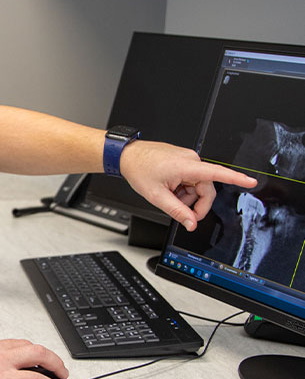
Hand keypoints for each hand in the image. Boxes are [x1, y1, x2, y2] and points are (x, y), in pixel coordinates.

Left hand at [119, 140, 255, 230]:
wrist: (127, 155)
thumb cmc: (139, 169)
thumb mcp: (156, 196)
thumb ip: (177, 211)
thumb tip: (191, 223)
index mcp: (187, 166)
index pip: (218, 173)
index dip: (237, 179)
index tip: (251, 182)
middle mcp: (191, 160)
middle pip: (206, 188)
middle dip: (196, 203)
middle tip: (183, 214)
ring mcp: (188, 159)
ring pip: (198, 186)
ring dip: (187, 196)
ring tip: (169, 196)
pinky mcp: (184, 161)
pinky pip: (191, 179)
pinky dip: (183, 189)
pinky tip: (170, 189)